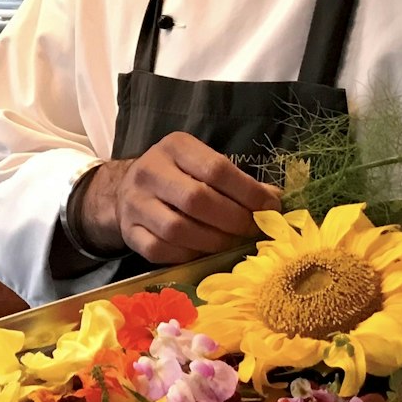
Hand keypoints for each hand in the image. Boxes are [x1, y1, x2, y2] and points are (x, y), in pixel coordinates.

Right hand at [77, 134, 279, 265]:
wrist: (127, 189)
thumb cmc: (179, 176)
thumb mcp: (204, 165)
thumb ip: (237, 181)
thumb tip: (275, 201)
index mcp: (175, 147)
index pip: (216, 169)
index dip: (248, 193)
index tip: (270, 208)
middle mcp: (150, 171)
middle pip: (196, 199)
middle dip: (233, 219)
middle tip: (251, 230)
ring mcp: (135, 203)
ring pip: (177, 229)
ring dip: (213, 241)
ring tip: (230, 243)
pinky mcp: (129, 232)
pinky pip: (160, 250)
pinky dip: (187, 255)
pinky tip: (202, 251)